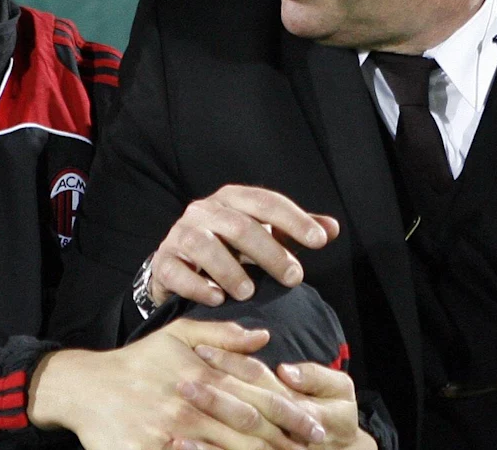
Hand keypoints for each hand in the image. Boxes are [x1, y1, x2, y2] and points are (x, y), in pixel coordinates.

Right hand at [29, 318, 324, 449]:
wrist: (86, 387)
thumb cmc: (137, 362)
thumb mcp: (178, 335)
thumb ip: (223, 336)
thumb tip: (264, 337)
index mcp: (204, 373)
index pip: (257, 395)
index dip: (290, 413)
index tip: (317, 427)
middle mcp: (193, 402)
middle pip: (249, 428)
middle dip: (284, 442)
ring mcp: (173, 430)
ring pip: (226, 448)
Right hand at [150, 185, 340, 306]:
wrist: (178, 263)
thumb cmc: (229, 248)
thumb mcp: (262, 234)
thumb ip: (293, 231)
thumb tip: (332, 228)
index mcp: (232, 198)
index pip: (266, 202)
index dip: (294, 219)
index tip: (320, 241)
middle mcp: (204, 210)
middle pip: (240, 226)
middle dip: (270, 253)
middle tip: (294, 278)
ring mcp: (180, 234)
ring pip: (204, 246)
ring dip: (230, 270)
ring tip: (249, 293)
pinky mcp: (164, 261)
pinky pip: (177, 271)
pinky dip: (197, 285)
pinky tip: (217, 299)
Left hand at [189, 344, 375, 449]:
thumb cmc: (336, 416)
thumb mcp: (337, 389)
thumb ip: (315, 376)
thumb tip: (285, 370)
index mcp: (303, 405)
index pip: (262, 380)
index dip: (231, 364)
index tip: (200, 350)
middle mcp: (289, 433)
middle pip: (247, 414)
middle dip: (213, 398)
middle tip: (181, 382)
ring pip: (239, 445)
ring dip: (205, 436)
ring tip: (173, 424)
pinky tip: (180, 447)